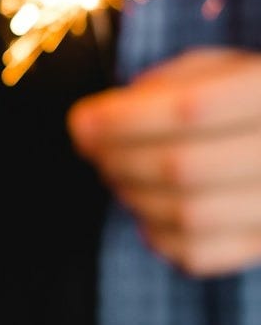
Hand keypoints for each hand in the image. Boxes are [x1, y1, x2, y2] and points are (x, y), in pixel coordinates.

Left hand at [68, 47, 260, 275]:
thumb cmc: (254, 100)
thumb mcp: (229, 69)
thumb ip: (175, 81)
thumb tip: (106, 116)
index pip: (192, 109)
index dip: (124, 119)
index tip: (81, 121)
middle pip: (183, 166)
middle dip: (119, 158)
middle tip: (92, 148)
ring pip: (189, 215)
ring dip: (133, 195)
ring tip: (115, 173)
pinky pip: (200, 254)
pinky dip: (158, 236)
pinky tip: (146, 213)